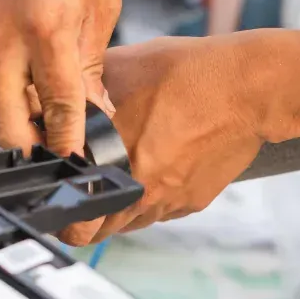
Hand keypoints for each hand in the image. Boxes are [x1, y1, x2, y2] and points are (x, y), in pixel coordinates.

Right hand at [0, 0, 121, 155]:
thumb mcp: (100, 0)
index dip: (69, 144)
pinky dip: (13, 76)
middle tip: (50, 154)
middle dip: (24, 150)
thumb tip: (94, 108)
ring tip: (50, 107)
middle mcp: (7, 36)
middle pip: (3, 123)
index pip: (58, 107)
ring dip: (20, 110)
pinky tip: (34, 61)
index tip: (79, 164)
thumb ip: (93, 59)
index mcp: (48, 29)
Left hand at [60, 35, 266, 245]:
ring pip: (129, 223)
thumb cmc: (188, 74)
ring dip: (117, 209)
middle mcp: (139, 190)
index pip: (74, 214)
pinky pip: (160, 211)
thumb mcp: (120, 68)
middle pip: (98, 230)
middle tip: (81, 194)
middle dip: (86, 217)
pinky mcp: (192, 202)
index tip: (58, 201)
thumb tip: (51, 92)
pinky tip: (152, 168)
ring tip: (116, 178)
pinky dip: (149, 198)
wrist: (248, 88)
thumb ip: (82, 89)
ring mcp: (167, 201)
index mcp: (112, 161)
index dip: (61, 209)